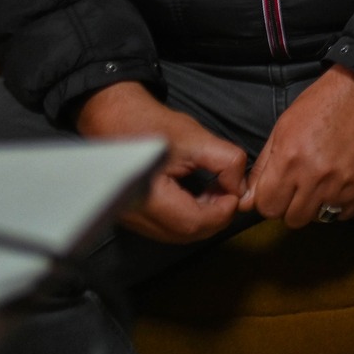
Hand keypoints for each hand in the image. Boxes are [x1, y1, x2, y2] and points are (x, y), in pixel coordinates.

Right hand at [77, 81, 247, 243]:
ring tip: (216, 191)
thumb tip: (238, 188)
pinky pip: (168, 226)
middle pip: (186, 233)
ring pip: (178, 233)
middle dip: (215, 217)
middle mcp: (136, 215)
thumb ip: (226, 162)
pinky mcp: (136, 215)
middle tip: (229, 192)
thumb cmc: (152, 126)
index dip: (221, 212)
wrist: (115, 119)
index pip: (192, 223)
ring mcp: (133, 218)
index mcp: (147, 197)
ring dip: (204, 217)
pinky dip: (190, 215)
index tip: (234, 193)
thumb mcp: (198, 139)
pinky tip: (200, 195)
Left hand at [240, 66, 353, 227]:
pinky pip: (345, 214)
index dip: (270, 200)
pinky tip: (339, 186)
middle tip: (299, 187)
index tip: (277, 190)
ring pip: (318, 218)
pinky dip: (340, 205)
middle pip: (292, 218)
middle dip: (291, 206)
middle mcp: (315, 177)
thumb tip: (247, 201)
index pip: (267, 207)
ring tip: (320, 185)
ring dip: (315, 207)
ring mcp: (342, 184)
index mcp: (290, 160)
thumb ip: (263, 168)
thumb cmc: (319, 106)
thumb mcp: (282, 129)